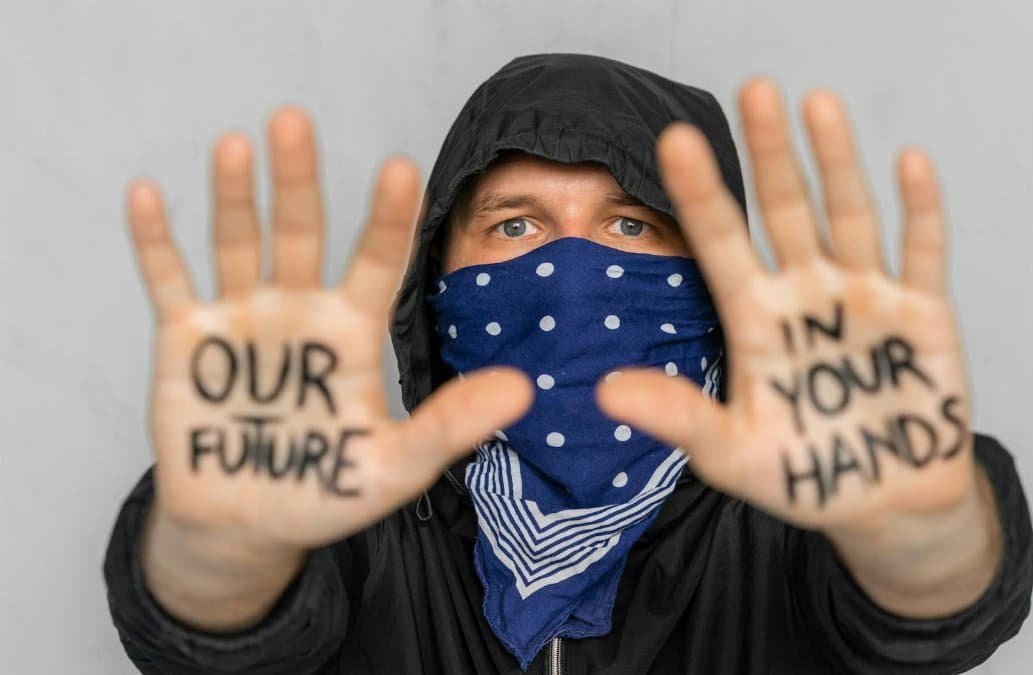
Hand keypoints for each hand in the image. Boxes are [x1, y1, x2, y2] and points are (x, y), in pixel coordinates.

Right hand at [126, 107, 531, 624]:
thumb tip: (524, 389)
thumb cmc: (328, 492)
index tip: (401, 168)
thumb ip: (452, 425)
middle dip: (297, 180)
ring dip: (233, 196)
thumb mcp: (398, 465)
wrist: (250, 524)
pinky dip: (156, 242)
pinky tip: (148, 192)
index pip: (376, 261)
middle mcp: (299, 311)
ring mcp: (242, 320)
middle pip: (300, 234)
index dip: (388, 218)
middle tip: (294, 119)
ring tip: (235, 143)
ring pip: (238, 244)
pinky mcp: (188, 342)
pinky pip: (170, 283)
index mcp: (352, 331)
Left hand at [597, 80, 974, 535]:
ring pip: (848, 214)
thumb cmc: (804, 475)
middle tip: (751, 90)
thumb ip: (678, 416)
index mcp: (756, 318)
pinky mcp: (922, 314)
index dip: (701, 193)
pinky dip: (920, 210)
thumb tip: (605, 392)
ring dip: (836, 162)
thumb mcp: (730, 452)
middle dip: (769, 153)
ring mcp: (865, 297)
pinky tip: (910, 160)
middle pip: (784, 210)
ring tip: (815, 102)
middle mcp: (807, 293)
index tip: (673, 140)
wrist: (884, 501)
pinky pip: (923, 253)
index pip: (720, 243)